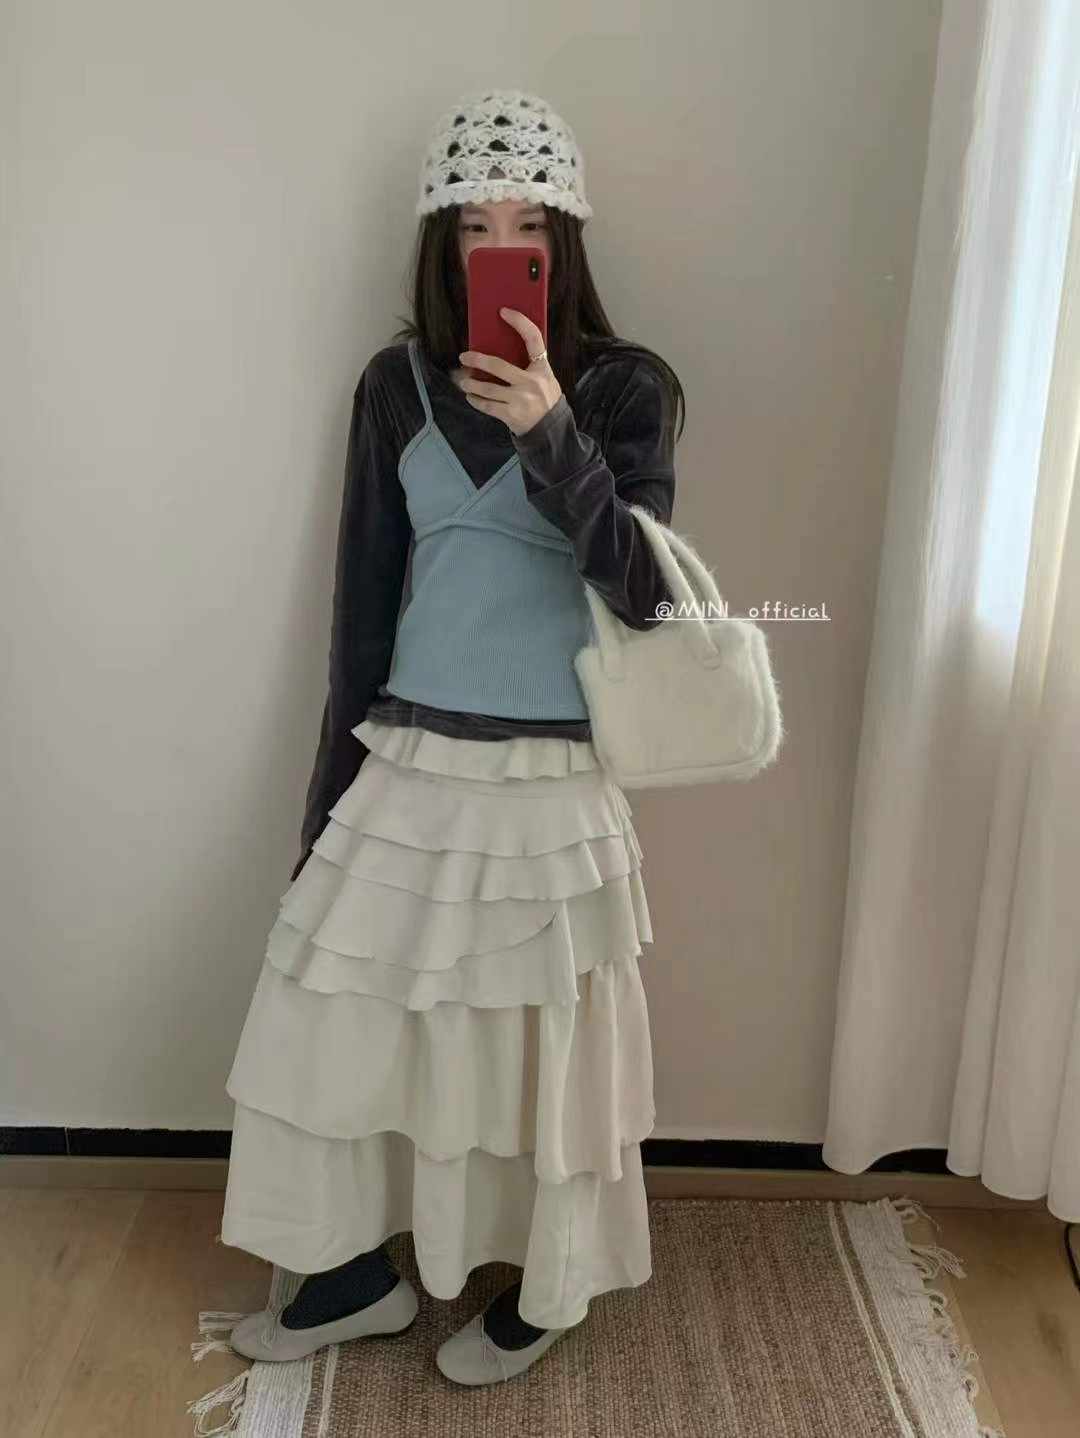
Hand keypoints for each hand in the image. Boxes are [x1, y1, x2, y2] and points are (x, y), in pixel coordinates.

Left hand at [453, 307, 561, 436]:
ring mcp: (521, 400)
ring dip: (471, 385)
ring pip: (488, 389)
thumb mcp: (544, 377)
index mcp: (542, 368)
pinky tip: (471, 397)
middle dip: (477, 361)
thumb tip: (498, 349)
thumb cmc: (544, 399)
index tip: (504, 311)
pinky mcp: (512, 415)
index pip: (533, 338)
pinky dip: (476, 401)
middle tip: (464, 357)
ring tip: (463, 382)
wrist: (551, 429)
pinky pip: (488, 406)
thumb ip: (528, 364)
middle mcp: (532, 383)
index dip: (520, 322)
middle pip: (498, 366)